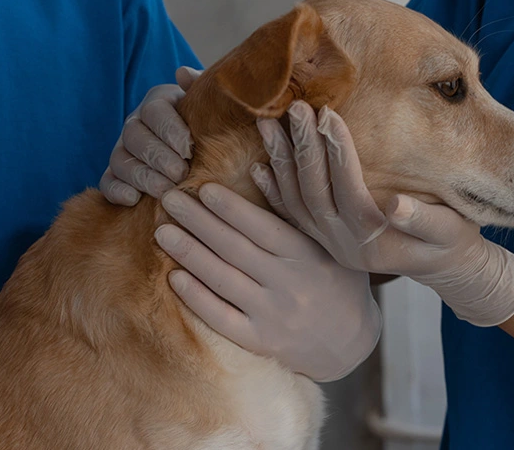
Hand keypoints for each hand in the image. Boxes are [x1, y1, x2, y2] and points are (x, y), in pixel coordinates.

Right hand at [100, 66, 200, 205]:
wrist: (199, 146)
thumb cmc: (208, 123)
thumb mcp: (210, 104)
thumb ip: (201, 88)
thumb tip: (183, 73)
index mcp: (158, 102)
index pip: (155, 111)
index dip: (170, 129)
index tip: (189, 147)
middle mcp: (136, 123)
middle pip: (136, 136)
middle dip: (158, 157)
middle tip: (181, 173)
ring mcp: (123, 149)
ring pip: (121, 160)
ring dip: (142, 177)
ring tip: (165, 190)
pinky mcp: (116, 173)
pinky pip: (107, 182)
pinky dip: (116, 191)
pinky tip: (134, 200)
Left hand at [154, 184, 380, 381]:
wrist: (350, 342)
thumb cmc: (338, 282)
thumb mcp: (329, 244)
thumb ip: (293, 211)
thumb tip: (256, 171)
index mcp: (308, 257)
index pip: (263, 228)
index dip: (231, 208)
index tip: (204, 188)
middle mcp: (290, 285)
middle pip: (235, 249)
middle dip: (198, 222)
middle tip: (169, 200)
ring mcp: (274, 316)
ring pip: (223, 280)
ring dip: (189, 254)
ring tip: (163, 232)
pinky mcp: (260, 342)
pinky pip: (221, 318)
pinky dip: (196, 298)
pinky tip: (174, 278)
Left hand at [255, 101, 513, 326]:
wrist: (442, 267)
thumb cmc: (452, 242)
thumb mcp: (450, 231)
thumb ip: (424, 220)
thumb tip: (396, 204)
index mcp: (373, 239)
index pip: (348, 189)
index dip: (337, 151)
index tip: (328, 113)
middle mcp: (344, 244)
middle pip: (314, 192)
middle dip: (304, 147)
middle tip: (294, 108)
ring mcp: (329, 244)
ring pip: (296, 202)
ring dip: (281, 161)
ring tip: (267, 124)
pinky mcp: (323, 241)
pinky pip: (291, 216)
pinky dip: (275, 190)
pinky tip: (261, 165)